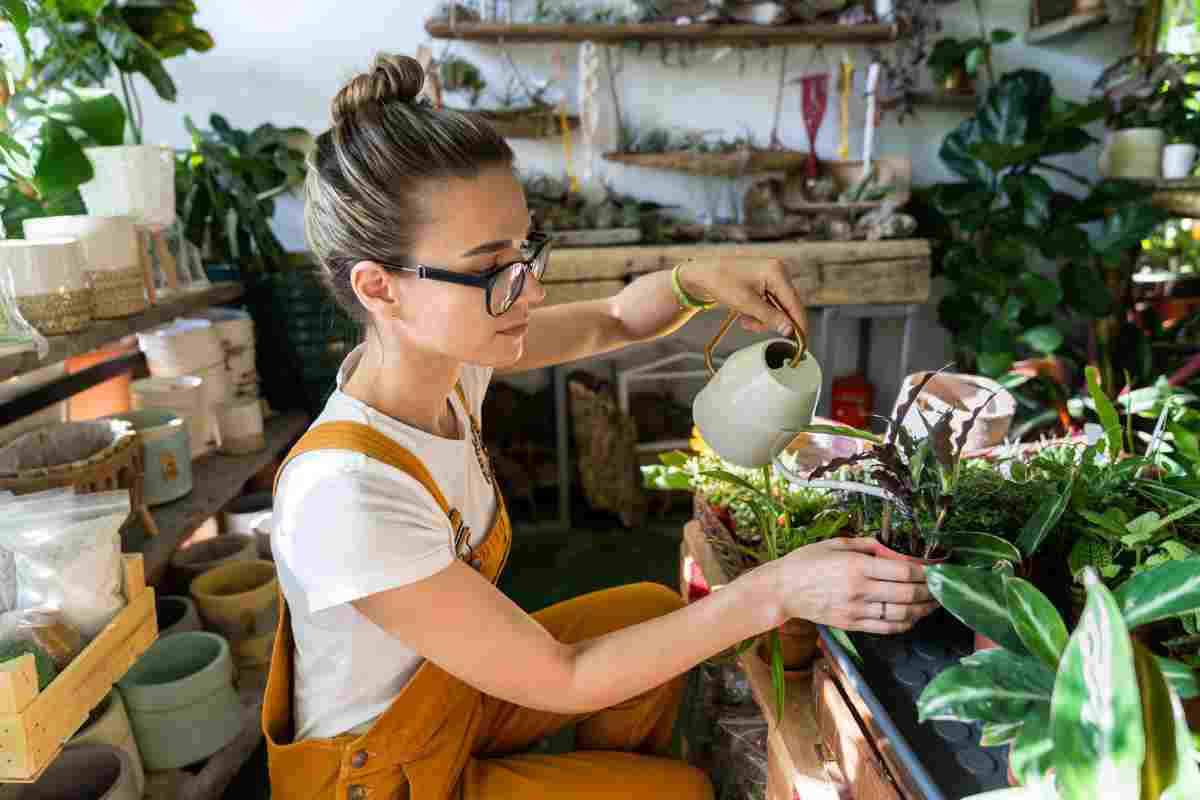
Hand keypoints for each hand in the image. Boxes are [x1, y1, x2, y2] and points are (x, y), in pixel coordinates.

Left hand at [677, 256, 805, 337]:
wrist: (701, 274)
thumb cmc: (719, 281)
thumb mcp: (745, 303)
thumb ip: (770, 317)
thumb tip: (789, 330)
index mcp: (776, 272)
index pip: (794, 304)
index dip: (799, 325)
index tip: (801, 344)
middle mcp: (777, 272)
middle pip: (787, 307)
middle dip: (771, 322)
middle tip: (753, 327)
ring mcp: (771, 277)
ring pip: (777, 309)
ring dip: (762, 320)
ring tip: (745, 320)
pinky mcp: (764, 283)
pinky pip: (769, 305)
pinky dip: (758, 314)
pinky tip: (745, 315)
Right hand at [764, 537, 938, 634]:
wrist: (782, 590)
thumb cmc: (805, 562)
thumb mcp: (834, 544)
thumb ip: (866, 544)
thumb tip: (890, 547)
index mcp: (856, 566)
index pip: (903, 572)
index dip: (926, 573)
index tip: (937, 570)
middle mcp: (859, 590)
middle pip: (907, 594)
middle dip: (930, 592)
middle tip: (941, 588)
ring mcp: (856, 610)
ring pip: (901, 614)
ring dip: (922, 610)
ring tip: (933, 604)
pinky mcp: (851, 624)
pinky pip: (886, 628)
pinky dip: (904, 624)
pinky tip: (913, 617)